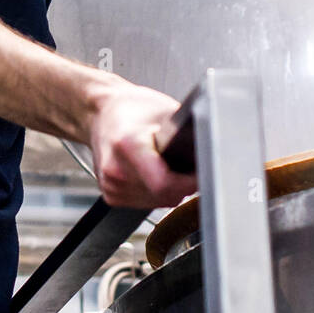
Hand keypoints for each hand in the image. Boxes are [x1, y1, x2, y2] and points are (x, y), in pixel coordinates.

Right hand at [86, 77, 197, 208]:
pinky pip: (146, 203)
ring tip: (169, 165)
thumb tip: (211, 150)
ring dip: (171, 190)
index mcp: (128, 145)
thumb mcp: (166, 112)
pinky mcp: (111, 196)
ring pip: (159, 203)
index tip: (201, 173)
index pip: (163, 183)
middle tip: (189, 165)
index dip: (189, 182)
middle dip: (184, 184)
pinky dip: (157, 192)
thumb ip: (187, 134)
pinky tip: (154, 173)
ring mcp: (111, 186)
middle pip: (164, 195)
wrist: (102, 113)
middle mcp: (115, 170)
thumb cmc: (132, 108)